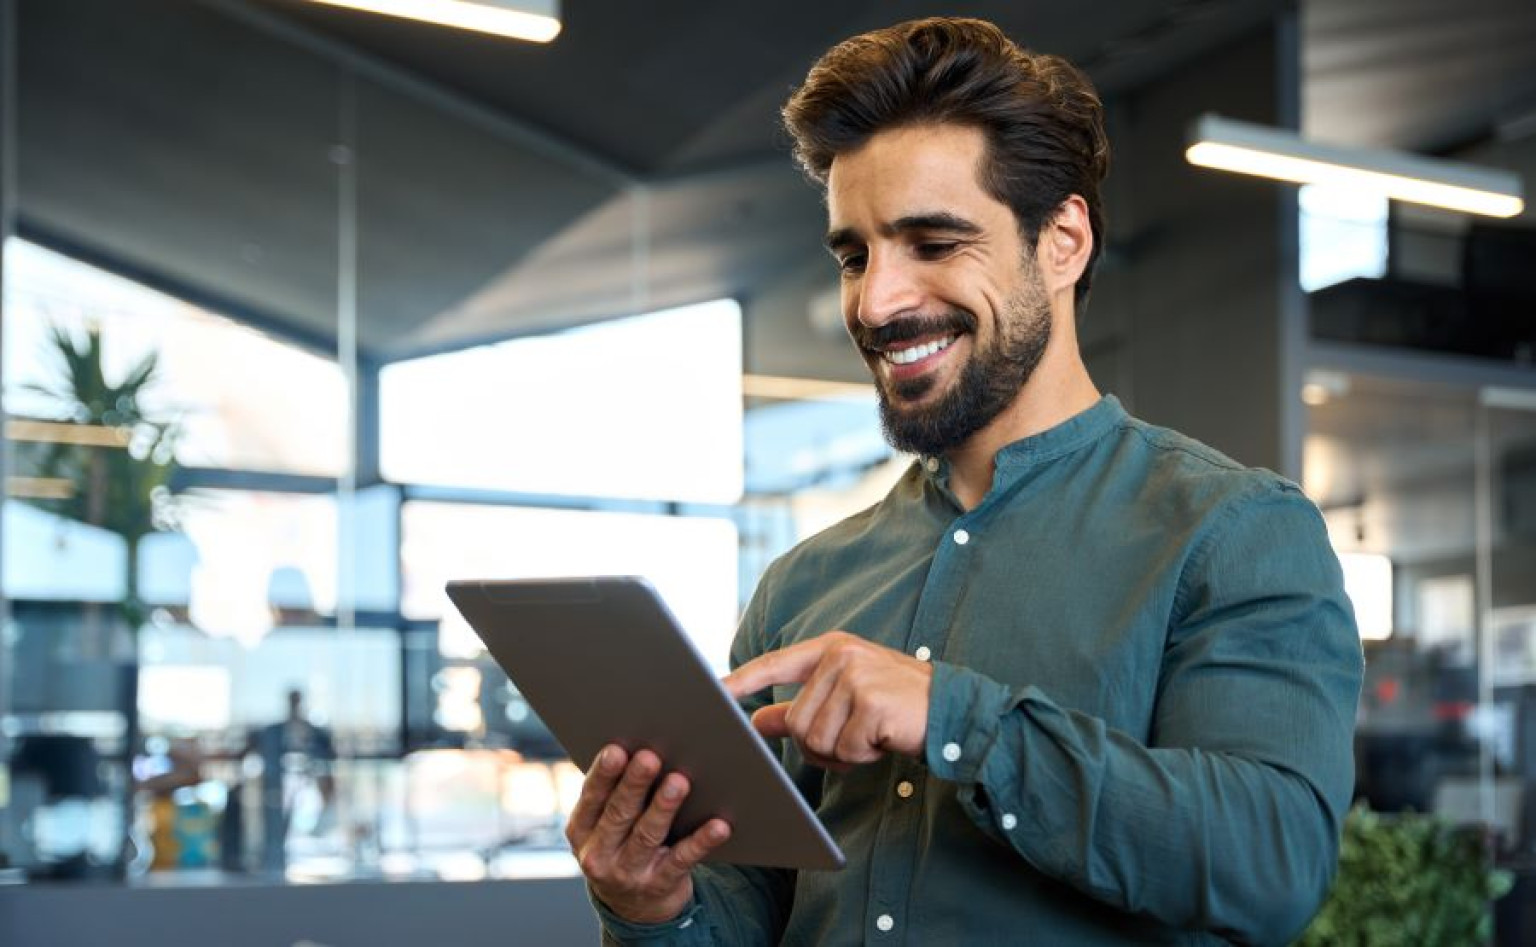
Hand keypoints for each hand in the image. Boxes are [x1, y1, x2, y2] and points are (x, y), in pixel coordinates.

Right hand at [566, 744, 731, 924]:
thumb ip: (615, 794)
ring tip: (679, 782)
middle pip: (619, 813)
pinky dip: (701, 841)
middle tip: (650, 757)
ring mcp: (628, 874)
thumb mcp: (605, 826)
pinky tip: (718, 825)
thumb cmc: (622, 846)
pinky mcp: (659, 886)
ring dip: (664, 807)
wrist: (633, 908)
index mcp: (582, 830)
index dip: (603, 774)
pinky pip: (682, 860)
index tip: (616, 750)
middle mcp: (599, 853)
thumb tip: (644, 749)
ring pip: (648, 835)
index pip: (591, 797)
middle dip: (635, 784)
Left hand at [723, 631, 932, 770]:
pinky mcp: (871, 703)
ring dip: (842, 752)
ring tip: (870, 737)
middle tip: (853, 740)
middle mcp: (840, 656)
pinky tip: (883, 741)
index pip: (774, 664)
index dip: (742, 679)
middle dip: (821, 744)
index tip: (713, 690)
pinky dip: (862, 756)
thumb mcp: (848, 699)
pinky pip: (844, 748)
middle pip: (797, 720)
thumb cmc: (897, 706)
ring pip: (816, 738)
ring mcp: (856, 677)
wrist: (954, 711)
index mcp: (831, 648)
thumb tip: (759, 720)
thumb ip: (802, 707)